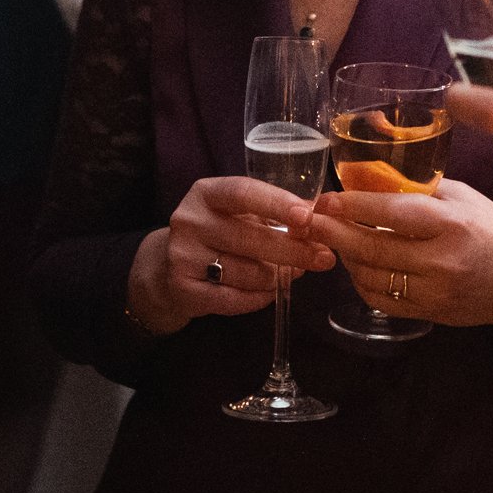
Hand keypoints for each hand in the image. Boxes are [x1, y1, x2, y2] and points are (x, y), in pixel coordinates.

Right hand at [125, 176, 334, 336]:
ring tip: (291, 274)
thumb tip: (320, 219)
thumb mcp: (238, 214)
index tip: (307, 216)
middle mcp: (189, 220)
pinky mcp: (183, 288)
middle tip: (324, 257)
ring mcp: (182, 255)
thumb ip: (273, 215)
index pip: (243, 192)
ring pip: (246, 272)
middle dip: (292, 249)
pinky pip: (233, 299)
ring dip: (277, 277)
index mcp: (206, 193)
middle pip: (249, 237)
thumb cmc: (218, 234)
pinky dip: (258, 298)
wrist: (168, 268)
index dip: (277, 203)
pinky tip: (269, 292)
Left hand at [309, 179, 492, 331]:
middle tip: (310, 220)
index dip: (352, 206)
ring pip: (372, 277)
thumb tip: (368, 177)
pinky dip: (362, 282)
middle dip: (334, 233)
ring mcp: (435, 293)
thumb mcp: (461, 197)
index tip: (325, 198)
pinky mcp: (430, 314)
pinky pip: (382, 300)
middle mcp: (442, 261)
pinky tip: (358, 264)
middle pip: (372, 249)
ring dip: (346, 257)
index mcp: (451, 224)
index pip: (391, 214)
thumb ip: (418, 190)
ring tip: (335, 238)